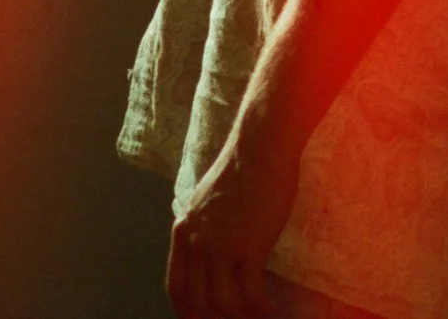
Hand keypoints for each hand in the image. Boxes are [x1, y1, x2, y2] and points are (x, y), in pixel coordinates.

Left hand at [166, 132, 300, 318]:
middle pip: (196, 300)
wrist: (260, 145)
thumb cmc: (243, 167)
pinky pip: (250, 293)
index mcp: (184, 229)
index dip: (187, 312)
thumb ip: (204, 225)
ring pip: (222, 302)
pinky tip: (271, 311)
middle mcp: (196, 241)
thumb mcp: (208, 198)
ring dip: (240, 318)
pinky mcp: (247, 246)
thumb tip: (211, 249)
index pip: (176, 286)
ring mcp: (220, 245)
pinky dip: (260, 309)